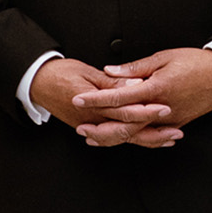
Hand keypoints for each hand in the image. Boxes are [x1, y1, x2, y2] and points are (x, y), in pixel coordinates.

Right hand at [28, 58, 174, 147]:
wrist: (36, 83)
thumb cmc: (58, 73)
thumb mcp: (86, 71)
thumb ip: (111, 82)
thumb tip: (134, 84)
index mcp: (91, 102)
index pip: (123, 110)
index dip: (146, 111)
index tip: (164, 108)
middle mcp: (91, 119)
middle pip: (126, 130)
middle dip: (153, 132)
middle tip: (175, 130)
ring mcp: (90, 125)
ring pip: (122, 139)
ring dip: (147, 141)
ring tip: (168, 139)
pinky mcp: (90, 127)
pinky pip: (114, 139)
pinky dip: (133, 140)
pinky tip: (148, 140)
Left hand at [73, 47, 211, 145]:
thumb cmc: (196, 62)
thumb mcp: (163, 58)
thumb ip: (134, 68)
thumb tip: (109, 72)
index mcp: (157, 89)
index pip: (119, 97)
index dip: (97, 99)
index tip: (78, 99)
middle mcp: (163, 108)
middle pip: (126, 123)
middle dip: (101, 126)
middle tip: (80, 127)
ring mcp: (171, 120)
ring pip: (138, 133)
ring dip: (114, 136)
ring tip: (93, 137)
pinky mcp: (177, 124)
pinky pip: (152, 135)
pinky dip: (135, 138)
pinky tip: (120, 138)